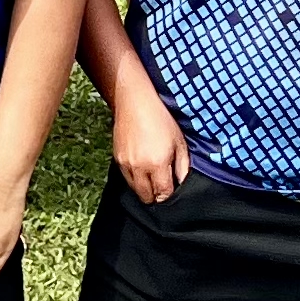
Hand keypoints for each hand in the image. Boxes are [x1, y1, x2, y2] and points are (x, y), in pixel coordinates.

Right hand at [107, 86, 189, 204]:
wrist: (135, 103)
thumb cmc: (161, 119)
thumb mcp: (179, 142)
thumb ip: (182, 167)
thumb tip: (182, 184)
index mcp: (157, 164)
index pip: (164, 194)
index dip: (169, 195)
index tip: (172, 188)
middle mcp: (140, 168)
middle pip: (147, 197)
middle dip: (156, 195)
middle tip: (163, 183)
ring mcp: (126, 165)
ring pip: (136, 190)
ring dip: (145, 188)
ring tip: (152, 173)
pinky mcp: (117, 160)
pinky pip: (127, 179)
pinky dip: (135, 178)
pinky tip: (142, 165)